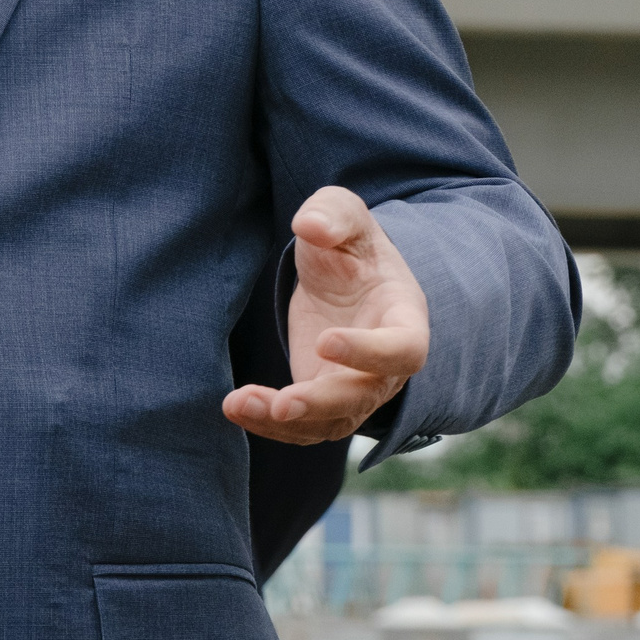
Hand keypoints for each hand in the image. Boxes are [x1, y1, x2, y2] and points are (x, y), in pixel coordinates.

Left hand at [222, 186, 429, 445]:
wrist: (341, 277)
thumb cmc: (350, 246)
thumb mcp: (344, 215)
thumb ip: (333, 213)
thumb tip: (310, 224)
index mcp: (404, 318)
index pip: (403, 348)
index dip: (370, 352)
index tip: (325, 340)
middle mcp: (386, 366)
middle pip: (364, 396)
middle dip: (323, 402)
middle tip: (283, 402)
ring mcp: (355, 389)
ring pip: (330, 422)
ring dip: (287, 422)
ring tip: (241, 404)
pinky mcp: (321, 401)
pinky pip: (302, 425)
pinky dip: (268, 423)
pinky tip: (235, 407)